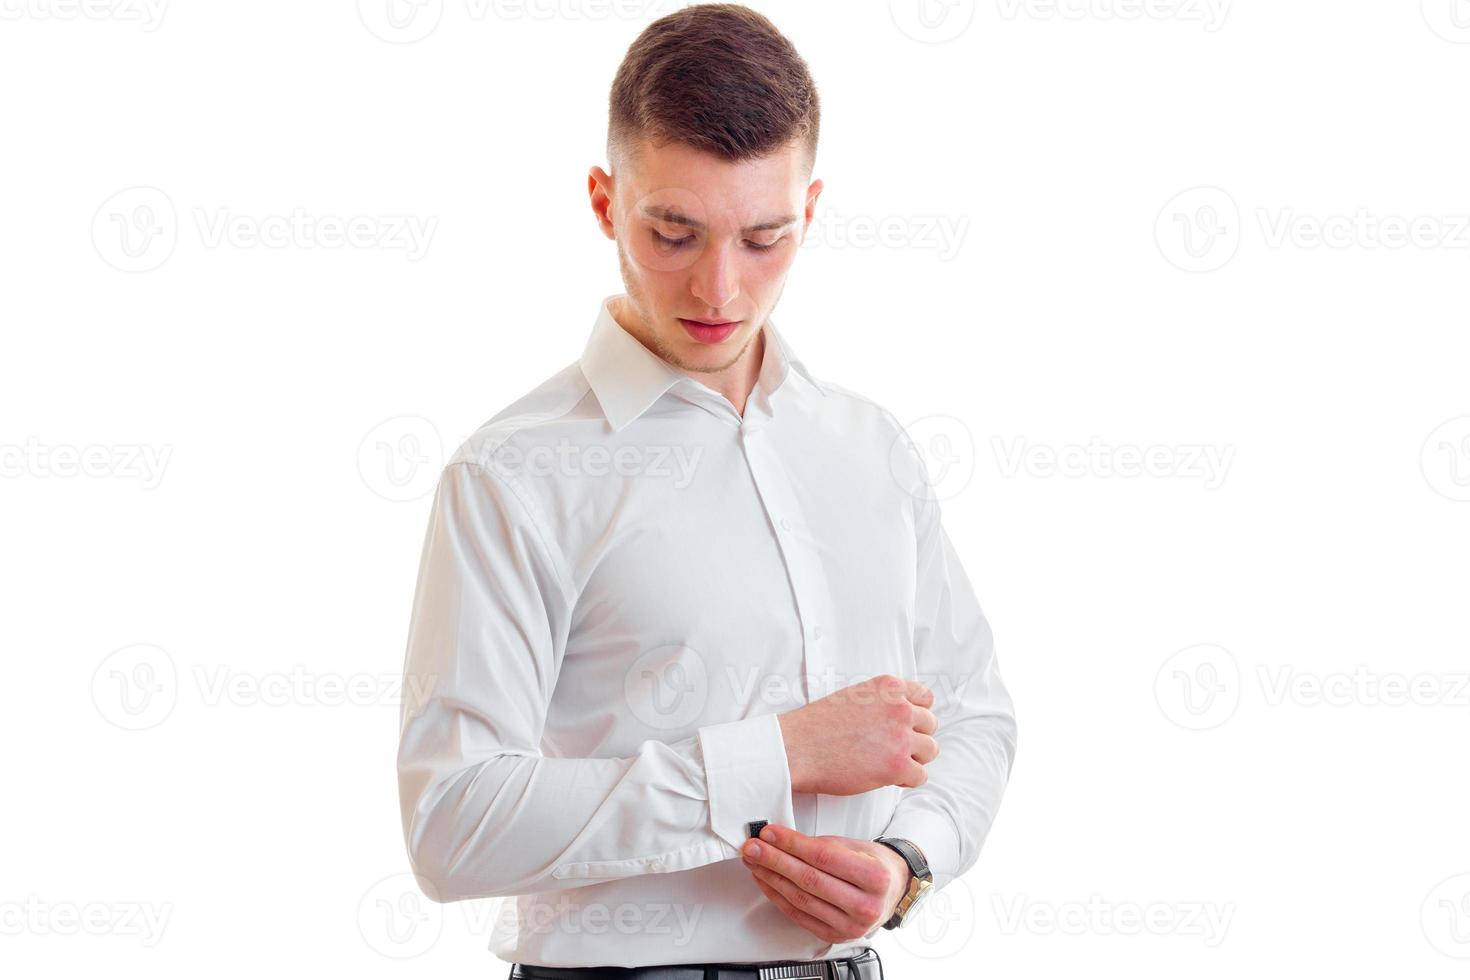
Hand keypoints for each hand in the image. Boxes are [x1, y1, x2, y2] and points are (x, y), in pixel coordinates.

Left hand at [739, 822, 910, 942]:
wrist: (894, 891)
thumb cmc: (875, 865)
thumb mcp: (857, 846)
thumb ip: (823, 845)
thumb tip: (782, 840)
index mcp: (874, 878)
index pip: (823, 858)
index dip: (792, 844)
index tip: (770, 833)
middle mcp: (865, 906)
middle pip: (809, 880)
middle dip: (774, 861)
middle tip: (753, 847)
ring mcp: (850, 926)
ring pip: (800, 899)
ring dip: (771, 878)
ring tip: (754, 861)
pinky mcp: (835, 936)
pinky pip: (799, 915)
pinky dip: (778, 897)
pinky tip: (766, 881)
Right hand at [777, 674, 938, 795]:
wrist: (796, 748)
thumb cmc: (817, 725)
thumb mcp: (854, 696)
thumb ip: (882, 702)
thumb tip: (902, 719)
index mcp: (889, 687)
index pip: (926, 697)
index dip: (917, 714)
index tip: (905, 726)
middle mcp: (900, 708)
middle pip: (930, 725)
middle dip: (915, 738)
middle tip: (892, 748)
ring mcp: (901, 737)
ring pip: (930, 751)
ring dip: (913, 759)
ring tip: (889, 763)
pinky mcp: (898, 765)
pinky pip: (920, 776)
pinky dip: (906, 780)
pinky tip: (886, 778)